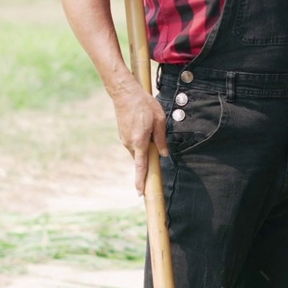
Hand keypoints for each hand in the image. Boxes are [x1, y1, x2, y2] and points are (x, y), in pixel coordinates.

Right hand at [109, 79, 167, 194]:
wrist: (125, 93)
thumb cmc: (144, 105)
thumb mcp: (159, 120)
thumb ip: (161, 139)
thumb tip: (164, 154)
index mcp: (139, 142)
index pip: (141, 166)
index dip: (141, 181)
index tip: (140, 193)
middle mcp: (129, 144)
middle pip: (141, 159)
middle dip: (148, 159)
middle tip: (156, 150)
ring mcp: (124, 139)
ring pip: (138, 150)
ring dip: (145, 147)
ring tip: (149, 125)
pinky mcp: (123, 135)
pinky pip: (134, 143)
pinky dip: (140, 141)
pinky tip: (144, 125)